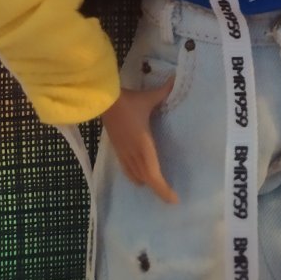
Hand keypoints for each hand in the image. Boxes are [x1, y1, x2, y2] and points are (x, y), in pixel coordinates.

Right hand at [101, 81, 178, 203]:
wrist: (103, 102)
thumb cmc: (128, 101)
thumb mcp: (149, 98)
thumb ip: (165, 92)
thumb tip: (177, 79)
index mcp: (143, 145)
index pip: (154, 175)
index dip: (163, 190)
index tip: (174, 200)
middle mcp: (133, 153)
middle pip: (146, 179)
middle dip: (158, 190)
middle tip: (171, 197)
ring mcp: (124, 152)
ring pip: (136, 175)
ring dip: (147, 183)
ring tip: (158, 188)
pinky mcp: (117, 149)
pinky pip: (127, 169)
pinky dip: (135, 176)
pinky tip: (139, 178)